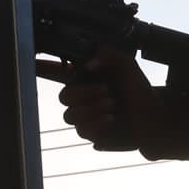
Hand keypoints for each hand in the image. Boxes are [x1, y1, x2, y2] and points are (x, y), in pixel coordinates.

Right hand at [35, 47, 167, 150]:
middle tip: (106, 92)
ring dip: (92, 110)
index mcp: (87, 77)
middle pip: (63, 97)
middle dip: (84, 94)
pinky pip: (83, 131)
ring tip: (112, 106)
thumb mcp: (128, 65)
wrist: (155, 117)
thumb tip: (87, 64)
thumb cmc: (141, 90)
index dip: (43, 67)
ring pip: (71, 116)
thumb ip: (109, 55)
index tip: (33, 63)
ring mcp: (87, 116)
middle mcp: (84, 97)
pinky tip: (111, 120)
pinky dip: (97, 123)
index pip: (59, 72)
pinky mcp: (93, 134)